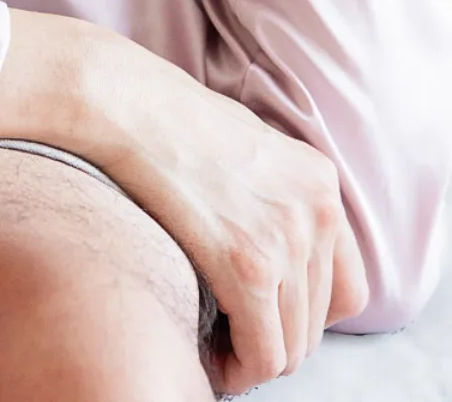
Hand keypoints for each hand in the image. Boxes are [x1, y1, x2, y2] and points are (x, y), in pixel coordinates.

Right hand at [0, 11, 366, 391]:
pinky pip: (261, 353)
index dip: (306, 316)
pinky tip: (208, 356)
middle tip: (229, 338)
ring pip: (291, 348)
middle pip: (317, 325)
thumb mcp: (247, 146)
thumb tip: (271, 251)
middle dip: (273, 341)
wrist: (126, 104)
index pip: (347, 289)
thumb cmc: (169, 120)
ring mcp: (288, 239)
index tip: (264, 317)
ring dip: (252, 359)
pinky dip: (237, 370)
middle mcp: (318, 211)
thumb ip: (276, 195)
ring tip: (214, 348)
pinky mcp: (249, 266)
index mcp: (320, 182)